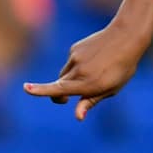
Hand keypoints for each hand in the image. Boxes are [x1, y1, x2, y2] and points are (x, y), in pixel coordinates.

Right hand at [23, 21, 150, 119]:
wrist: (127, 36)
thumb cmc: (123, 67)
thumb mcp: (111, 88)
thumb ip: (91, 101)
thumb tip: (77, 116)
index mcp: (88, 84)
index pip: (59, 89)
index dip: (40, 90)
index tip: (26, 88)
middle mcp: (79, 71)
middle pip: (59, 87)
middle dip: (60, 95)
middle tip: (64, 102)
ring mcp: (75, 58)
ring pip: (64, 74)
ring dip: (72, 78)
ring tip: (95, 72)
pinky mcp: (75, 48)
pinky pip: (71, 62)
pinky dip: (79, 65)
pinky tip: (95, 59)